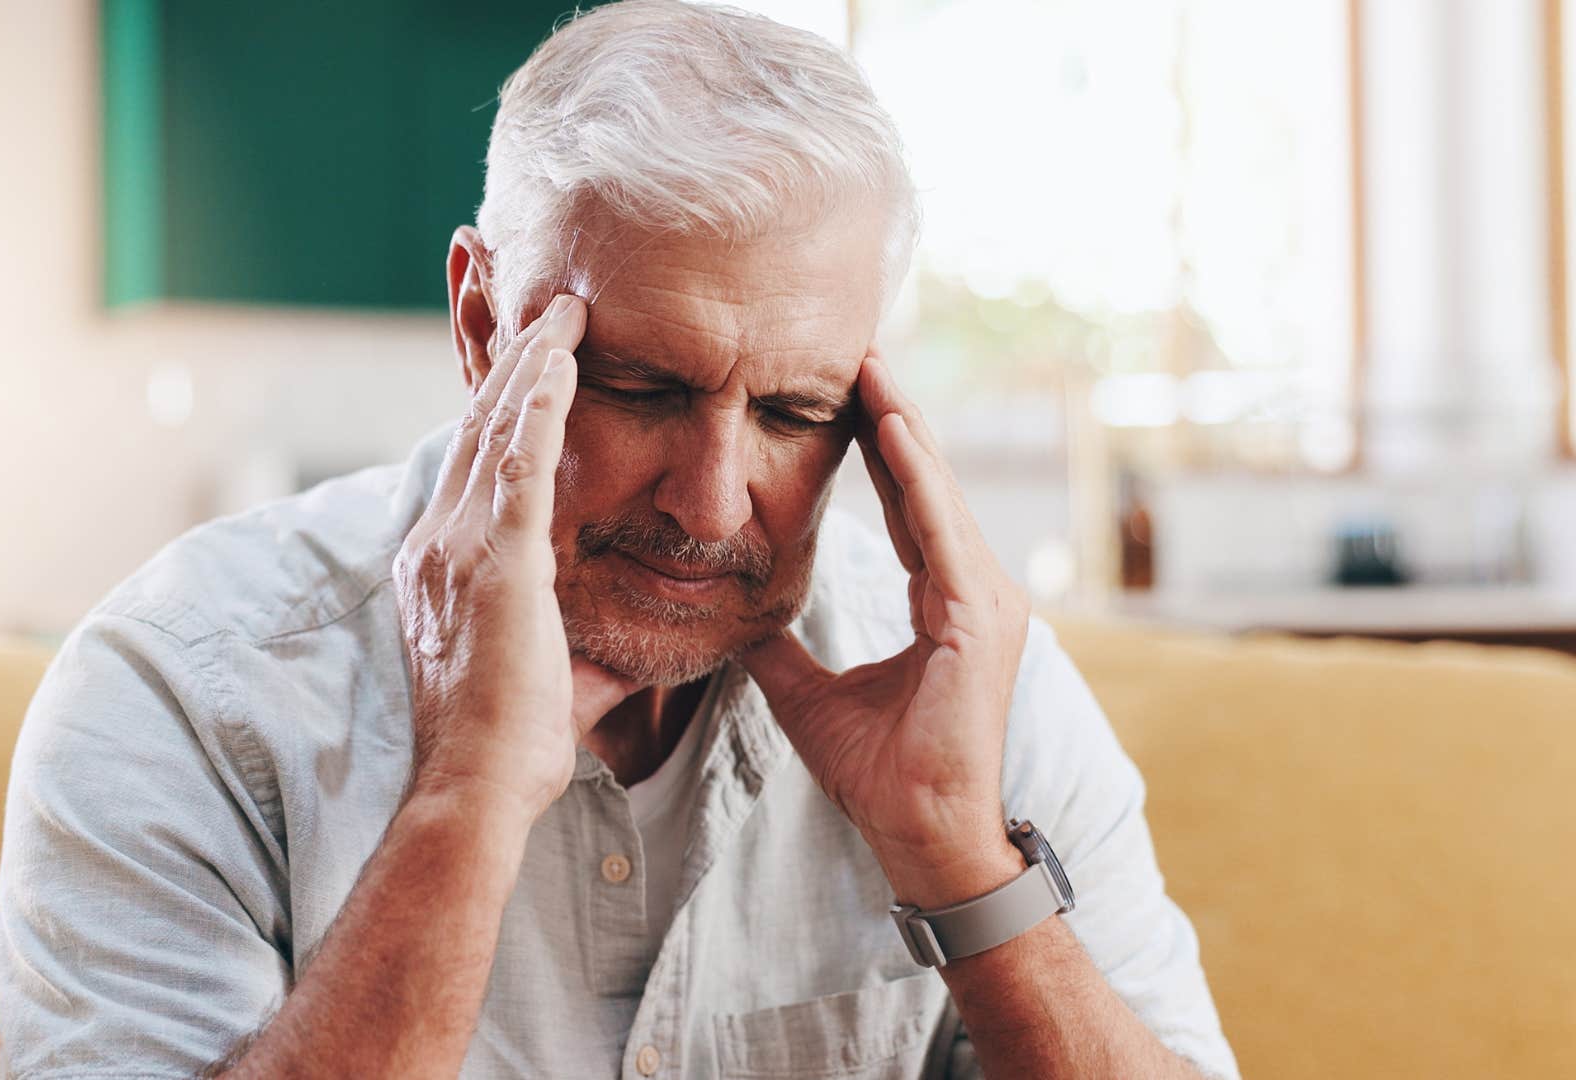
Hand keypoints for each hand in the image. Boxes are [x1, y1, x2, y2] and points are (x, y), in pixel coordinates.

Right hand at [393, 294, 638, 824]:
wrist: (475, 791)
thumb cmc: (505, 754)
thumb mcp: (534, 681)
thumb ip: (569, 653)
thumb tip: (614, 659)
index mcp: (437, 568)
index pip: (467, 465)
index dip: (493, 406)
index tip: (523, 362)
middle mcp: (435, 543)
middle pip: (472, 426)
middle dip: (505, 361)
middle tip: (538, 302)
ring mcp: (460, 546)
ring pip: (495, 425)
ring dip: (530, 360)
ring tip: (563, 307)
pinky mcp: (499, 557)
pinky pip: (522, 455)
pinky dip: (542, 397)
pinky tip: (566, 353)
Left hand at [739, 353, 1030, 903]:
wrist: (919, 835)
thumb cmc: (880, 775)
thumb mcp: (807, 697)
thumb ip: (780, 650)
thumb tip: (733, 619)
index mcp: (943, 604)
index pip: (904, 506)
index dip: (876, 450)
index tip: (847, 394)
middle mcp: (971, 592)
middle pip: (924, 485)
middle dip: (890, 415)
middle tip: (860, 348)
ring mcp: (984, 603)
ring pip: (935, 494)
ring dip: (902, 427)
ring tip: (872, 366)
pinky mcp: (979, 620)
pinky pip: (940, 533)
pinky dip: (916, 480)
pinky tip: (892, 429)